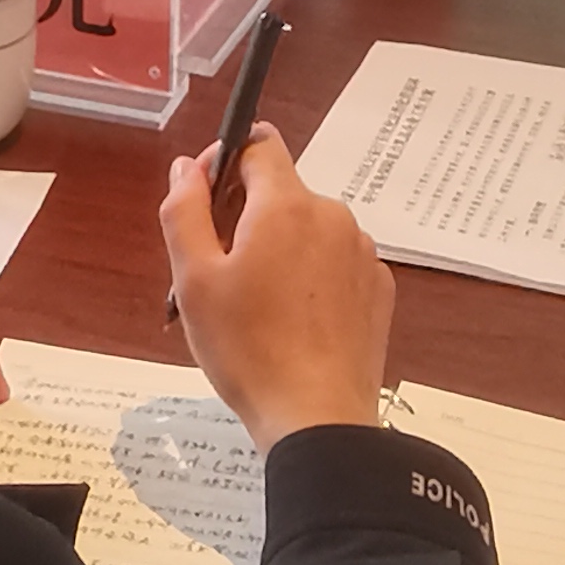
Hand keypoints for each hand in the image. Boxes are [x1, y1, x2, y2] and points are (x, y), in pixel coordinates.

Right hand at [164, 128, 391, 446]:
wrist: (318, 419)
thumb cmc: (248, 349)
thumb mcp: (194, 280)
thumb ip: (184, 211)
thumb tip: (189, 167)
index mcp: (286, 205)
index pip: (259, 144)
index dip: (226, 162)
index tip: (206, 202)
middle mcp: (333, 216)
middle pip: (282, 193)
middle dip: (249, 217)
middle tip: (223, 273)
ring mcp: (362, 254)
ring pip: (310, 230)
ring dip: (282, 249)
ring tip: (258, 307)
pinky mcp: (379, 290)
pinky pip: (337, 264)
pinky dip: (313, 279)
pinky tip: (295, 324)